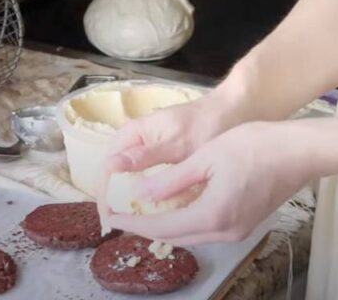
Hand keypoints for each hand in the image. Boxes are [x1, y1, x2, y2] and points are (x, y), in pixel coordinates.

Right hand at [97, 88, 244, 216]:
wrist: (232, 113)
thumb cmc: (204, 126)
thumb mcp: (176, 144)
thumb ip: (145, 156)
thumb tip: (111, 166)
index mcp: (132, 134)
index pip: (106, 167)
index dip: (105, 194)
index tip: (110, 219)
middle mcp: (135, 140)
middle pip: (114, 173)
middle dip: (115, 199)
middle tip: (122, 225)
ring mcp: (148, 147)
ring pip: (129, 176)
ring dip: (128, 197)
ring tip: (134, 222)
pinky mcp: (162, 155)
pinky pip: (145, 176)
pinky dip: (146, 192)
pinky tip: (153, 208)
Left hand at [104, 121, 311, 245]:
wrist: (298, 152)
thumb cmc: (255, 146)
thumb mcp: (206, 158)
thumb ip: (172, 181)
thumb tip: (142, 194)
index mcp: (212, 215)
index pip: (162, 227)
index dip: (133, 222)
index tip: (112, 216)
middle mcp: (225, 232)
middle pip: (175, 237)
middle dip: (145, 226)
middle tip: (121, 213)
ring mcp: (238, 231)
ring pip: (191, 235)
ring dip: (165, 225)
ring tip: (141, 210)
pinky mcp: (245, 224)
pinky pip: (206, 230)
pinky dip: (185, 221)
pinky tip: (173, 207)